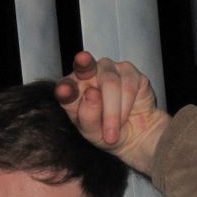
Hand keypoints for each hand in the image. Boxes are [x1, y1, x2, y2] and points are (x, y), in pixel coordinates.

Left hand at [55, 51, 169, 174]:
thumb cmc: (105, 131)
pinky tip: (125, 116)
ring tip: (112, 131)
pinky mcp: (131, 72)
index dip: (65, 88)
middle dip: (84, 63)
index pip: (66, 86)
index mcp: (73, 89)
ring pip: (110, 84)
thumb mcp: (92, 132)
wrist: (133, 136)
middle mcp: (89, 74)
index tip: (63, 91)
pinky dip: (126, 107)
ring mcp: (110, 70)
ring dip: (113, 113)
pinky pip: (128, 87)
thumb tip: (92, 94)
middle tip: (82, 61)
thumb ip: (88, 115)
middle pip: (85, 66)